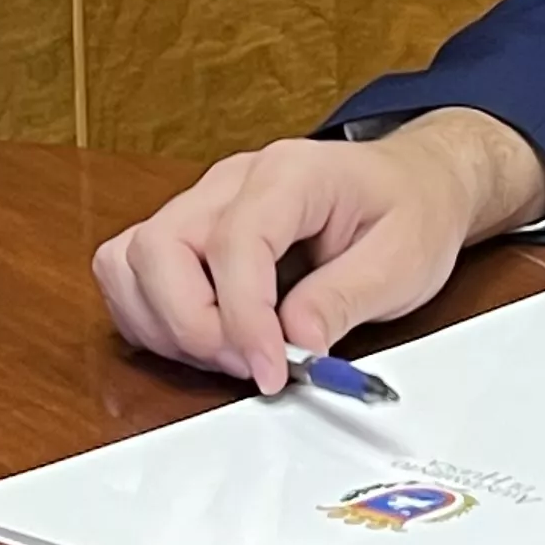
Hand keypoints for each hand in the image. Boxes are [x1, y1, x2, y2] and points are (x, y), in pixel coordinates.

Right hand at [91, 110, 544, 391]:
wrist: (412, 184)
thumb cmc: (408, 211)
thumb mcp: (403, 261)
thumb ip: (344, 299)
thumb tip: (294, 342)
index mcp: (290, 173)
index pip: (234, 242)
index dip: (242, 318)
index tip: (270, 371)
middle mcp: (232, 181)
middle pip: (159, 247)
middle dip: (192, 325)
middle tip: (248, 365)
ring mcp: (203, 203)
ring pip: (131, 259)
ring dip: (165, 324)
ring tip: (229, 355)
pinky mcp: (190, 231)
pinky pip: (133, 271)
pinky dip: (153, 317)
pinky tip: (206, 342)